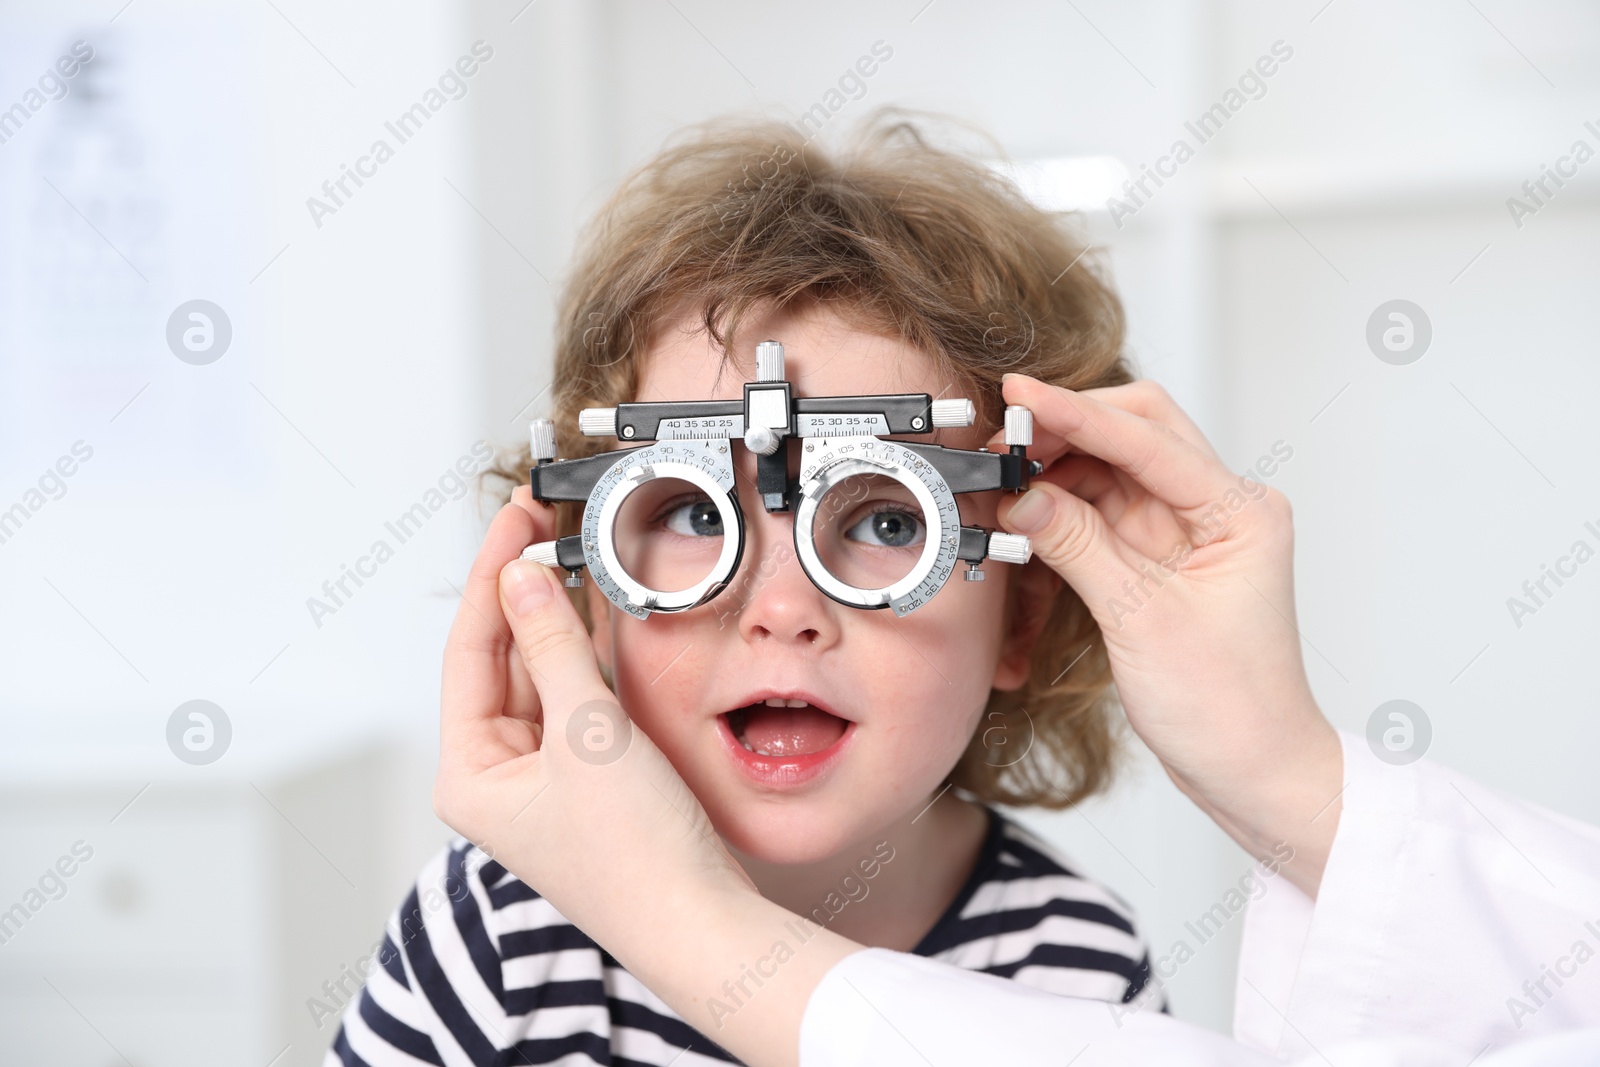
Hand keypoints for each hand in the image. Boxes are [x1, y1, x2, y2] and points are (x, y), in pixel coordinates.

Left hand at [433, 487, 857, 1066]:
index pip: (468, 650)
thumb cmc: (635, 859)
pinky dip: (584, 658)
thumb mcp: (587, 732)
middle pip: (500, 660)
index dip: (492, 578)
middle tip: (542, 528)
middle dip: (523, 595)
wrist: (700, 921)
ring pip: (540, 676)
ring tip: (568, 558)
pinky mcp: (587, 780)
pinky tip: (595, 619)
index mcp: (469, 774)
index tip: (514, 523)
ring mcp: (543, 779)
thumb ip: (552, 645)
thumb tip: (520, 579)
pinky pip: (574, 701)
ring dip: (556, 623)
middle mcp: (497, 777)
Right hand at [988, 375, 1342, 893]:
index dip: (1075, 413)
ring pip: (1107, 472)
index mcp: (1238, 511)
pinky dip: (1058, 518)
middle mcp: (1217, 509)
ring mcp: (1185, 532)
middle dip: (1064, 432)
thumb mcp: (1141, 619)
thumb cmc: (1229, 707)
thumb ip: (1077, 546)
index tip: (1019, 397)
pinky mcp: (1158, 559)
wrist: (1254, 772)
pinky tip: (1024, 527)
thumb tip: (1021, 497)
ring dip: (1054, 476)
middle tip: (1001, 441)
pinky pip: (1098, 516)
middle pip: (1132, 434)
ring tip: (1001, 491)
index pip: (1146, 438)